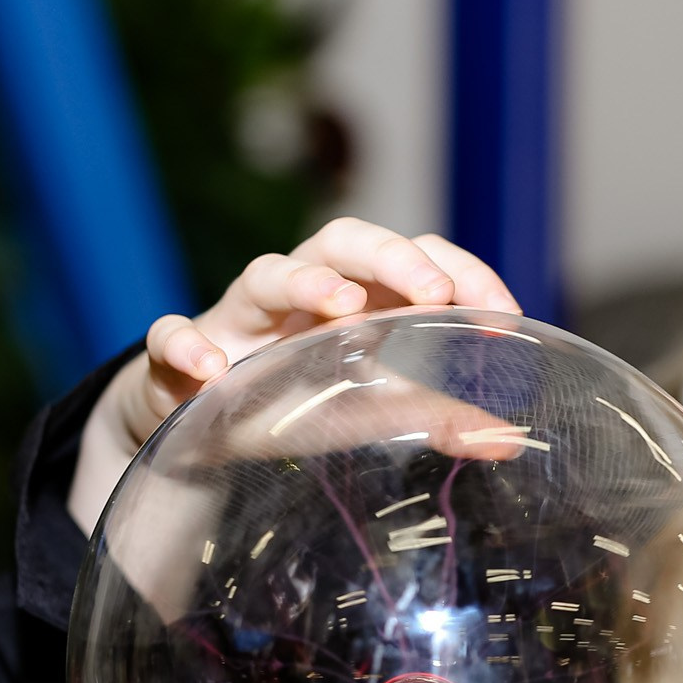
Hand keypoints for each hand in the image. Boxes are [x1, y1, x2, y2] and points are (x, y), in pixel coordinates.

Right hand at [68, 219, 521, 535]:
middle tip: (432, 293)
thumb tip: (511, 441)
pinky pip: (171, 334)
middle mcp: (301, 291)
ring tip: (339, 305)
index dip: (461, 271)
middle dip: (390, 257)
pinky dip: (185, 345)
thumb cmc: (296, 400)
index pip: (415, 255)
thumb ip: (435, 416)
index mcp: (357, 294)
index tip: (505, 315)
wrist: (199, 424)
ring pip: (265, 272)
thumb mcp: (370, 410)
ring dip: (303, 282)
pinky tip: (208, 369)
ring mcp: (240, 317)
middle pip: (343, 241)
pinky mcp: (183, 353)